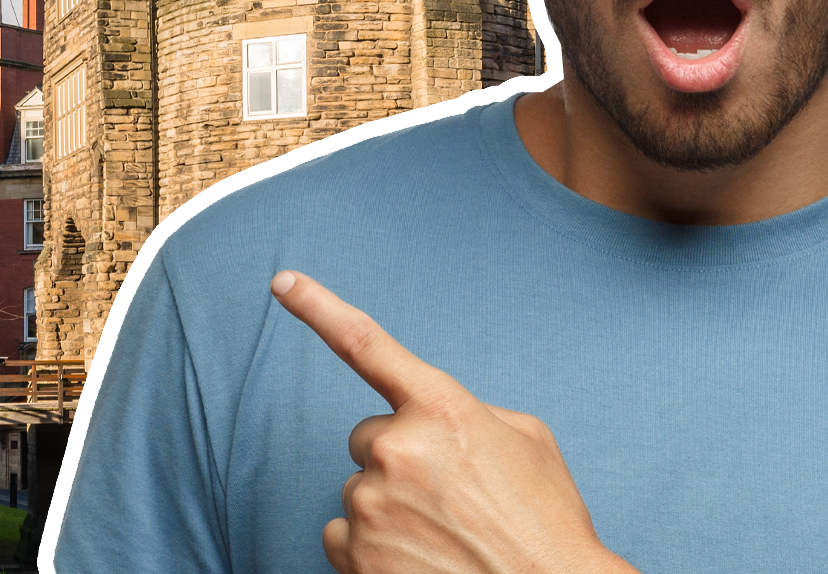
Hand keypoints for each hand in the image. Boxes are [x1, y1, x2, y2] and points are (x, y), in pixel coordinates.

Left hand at [271, 270, 637, 573]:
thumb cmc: (546, 524)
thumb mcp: (525, 442)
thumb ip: (466, 412)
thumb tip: (429, 419)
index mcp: (442, 408)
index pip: (366, 343)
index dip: (317, 307)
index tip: (281, 281)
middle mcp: (397, 449)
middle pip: (367, 438)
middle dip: (397, 458)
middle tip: (446, 496)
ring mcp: (371, 503)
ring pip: (358, 490)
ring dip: (389, 506)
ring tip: (442, 535)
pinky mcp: (355, 554)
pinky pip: (340, 534)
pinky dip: (369, 547)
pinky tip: (415, 559)